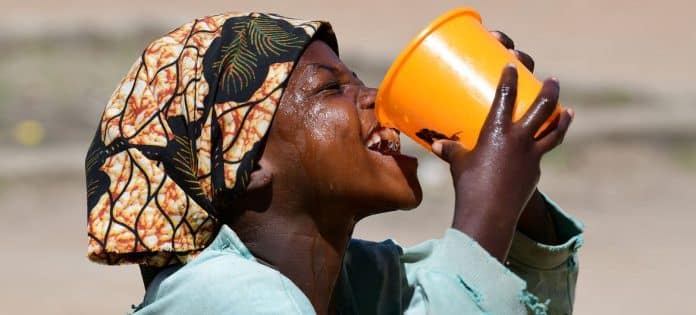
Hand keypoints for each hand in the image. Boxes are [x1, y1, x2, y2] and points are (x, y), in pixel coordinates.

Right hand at [432, 64, 572, 260]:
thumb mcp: (459, 164)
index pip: (506, 96)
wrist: (490, 214)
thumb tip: (437, 145)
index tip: (513, 66)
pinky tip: (545, 145)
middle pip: (542, 109)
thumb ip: (451, 151)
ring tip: (568, 111)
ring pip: (553, 132)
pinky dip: (546, 146)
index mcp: (497, 131)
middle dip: (549, 92)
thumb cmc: (469, 185)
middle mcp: (519, 139)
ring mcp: (531, 156)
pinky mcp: (535, 172)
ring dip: (562, 119)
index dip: (510, 78)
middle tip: (553, 81)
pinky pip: (543, 153)